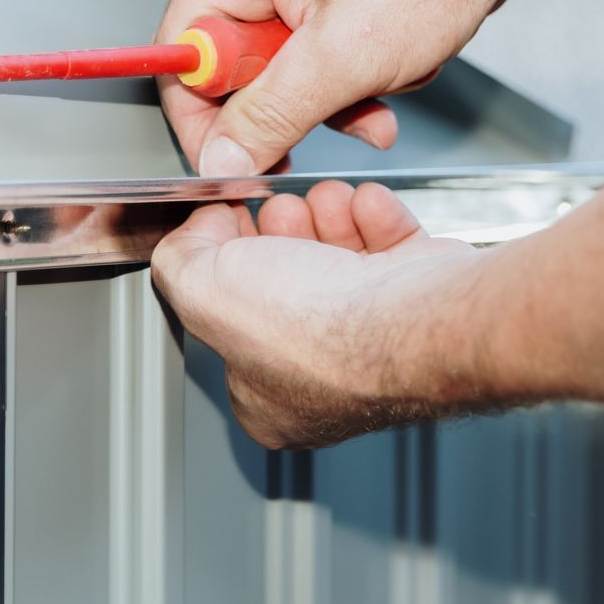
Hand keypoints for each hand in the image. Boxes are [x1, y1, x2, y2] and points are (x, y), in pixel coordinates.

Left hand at [151, 181, 481, 448]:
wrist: (413, 315)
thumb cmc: (319, 329)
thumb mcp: (201, 288)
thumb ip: (178, 259)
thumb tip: (195, 233)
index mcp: (269, 402)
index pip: (231, 318)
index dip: (226, 260)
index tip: (228, 223)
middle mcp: (328, 380)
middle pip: (288, 279)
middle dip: (282, 227)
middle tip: (281, 209)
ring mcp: (381, 341)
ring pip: (341, 257)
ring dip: (329, 213)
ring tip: (326, 201)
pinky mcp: (425, 303)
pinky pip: (392, 244)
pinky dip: (376, 216)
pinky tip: (365, 206)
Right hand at [156, 0, 532, 176]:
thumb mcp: (347, 58)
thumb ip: (273, 115)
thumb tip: (221, 159)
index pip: (181, 50)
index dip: (203, 116)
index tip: (236, 161)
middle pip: (231, 63)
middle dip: (290, 107)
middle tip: (333, 123)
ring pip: (278, 67)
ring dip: (329, 98)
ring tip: (378, 98)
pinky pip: (311, 53)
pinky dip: (349, 79)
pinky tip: (389, 78)